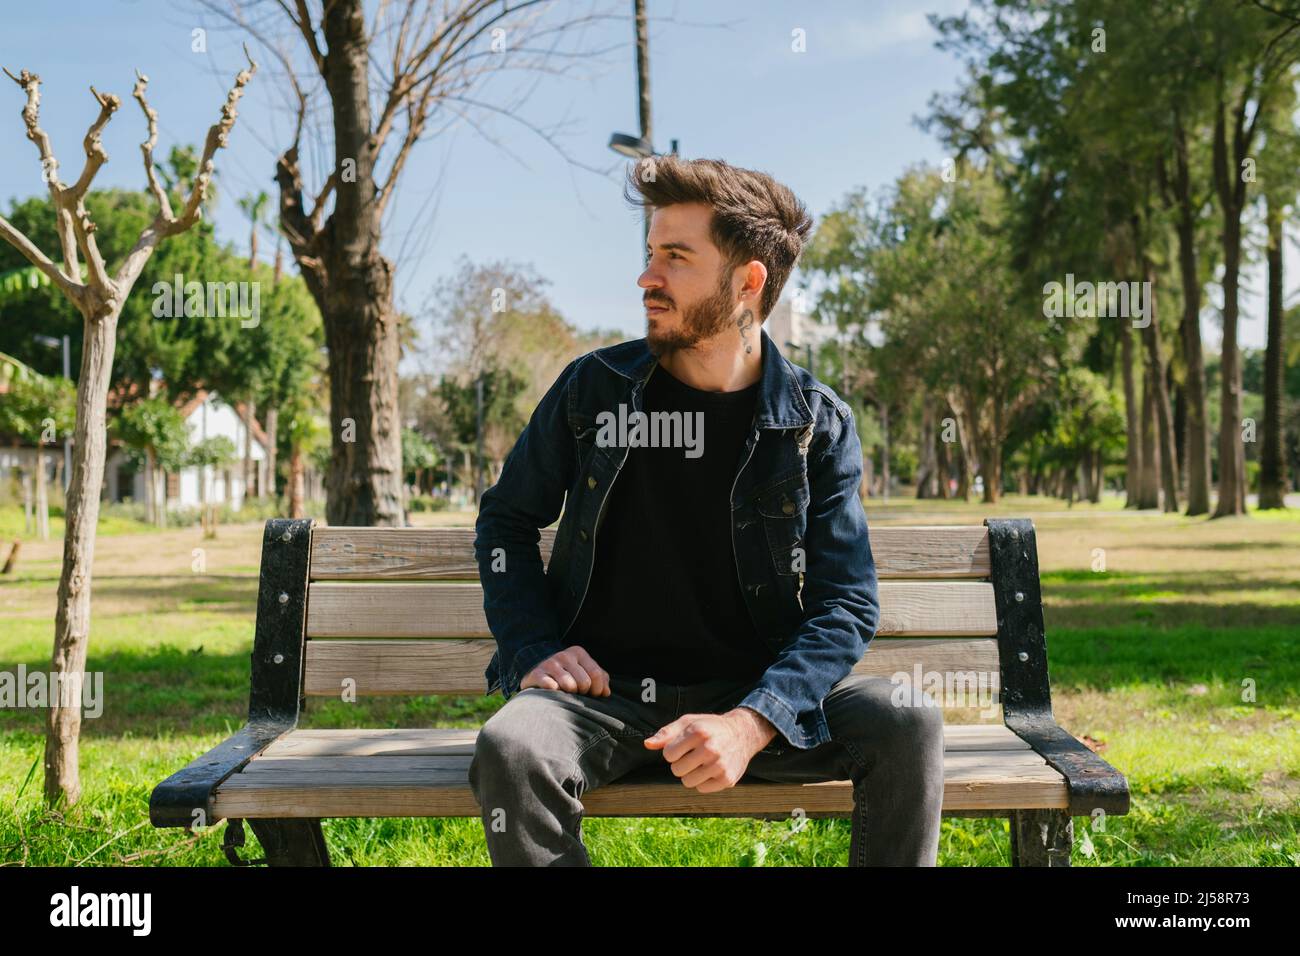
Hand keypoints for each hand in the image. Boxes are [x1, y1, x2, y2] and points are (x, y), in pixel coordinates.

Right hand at [520, 645, 610, 696]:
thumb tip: (606, 693)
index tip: (593, 694)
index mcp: (578, 652)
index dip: (597, 689)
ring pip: (569, 686)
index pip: (596, 674)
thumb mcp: (585, 672)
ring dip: (569, 694)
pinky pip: (552, 687)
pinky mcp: (536, 673)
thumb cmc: (568, 674)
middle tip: (577, 693)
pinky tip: (553, 692)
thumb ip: (600, 679)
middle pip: (584, 682)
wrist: (538, 671)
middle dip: (583, 693)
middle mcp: (564, 655)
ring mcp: (549, 663)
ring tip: (566, 693)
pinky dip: (555, 693)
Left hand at [642, 709, 774, 792]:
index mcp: (698, 732)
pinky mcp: (727, 779)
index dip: (672, 751)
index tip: (683, 747)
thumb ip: (666, 733)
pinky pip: (702, 789)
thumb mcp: (688, 722)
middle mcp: (710, 749)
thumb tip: (647, 744)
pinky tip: (711, 770)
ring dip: (691, 774)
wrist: (742, 733)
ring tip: (701, 763)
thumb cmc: (709, 727)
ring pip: (688, 782)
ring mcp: (720, 765)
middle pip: (677, 770)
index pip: (668, 754)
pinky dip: (703, 782)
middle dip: (681, 763)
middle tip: (693, 755)